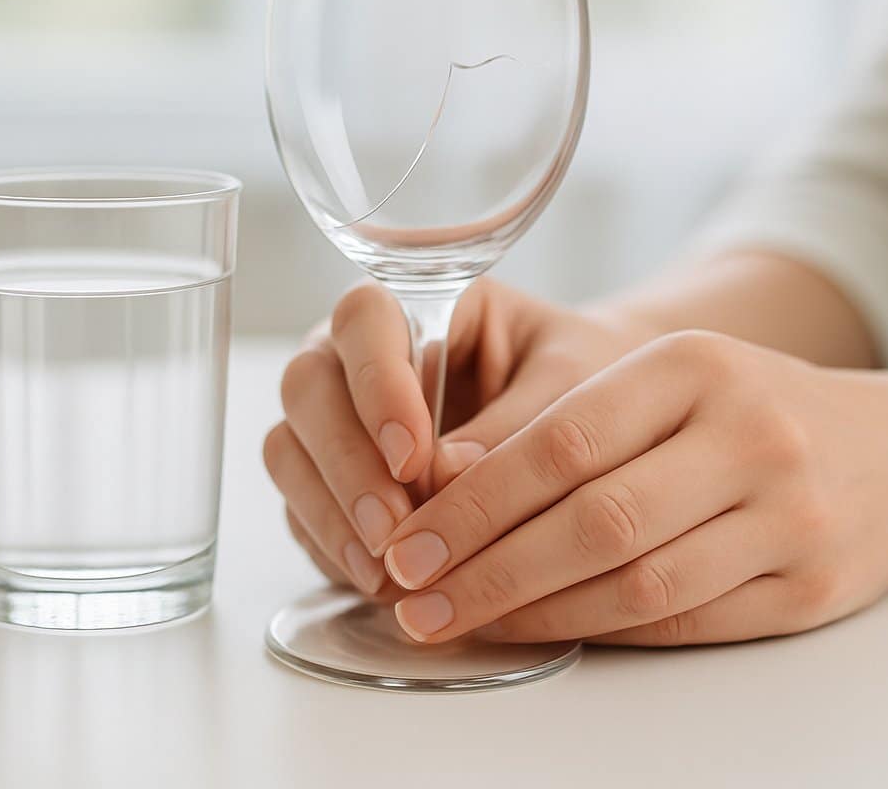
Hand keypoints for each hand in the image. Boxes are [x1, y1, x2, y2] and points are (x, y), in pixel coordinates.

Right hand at [264, 279, 656, 595]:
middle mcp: (357, 354)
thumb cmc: (590, 383)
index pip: (364, 321)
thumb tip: (446, 478)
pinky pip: (300, 507)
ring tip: (387, 571)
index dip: (375, 385)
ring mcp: (335, 416)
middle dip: (346, 463)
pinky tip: (377, 583)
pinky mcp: (329, 478)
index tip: (411, 454)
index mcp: (418, 304)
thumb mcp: (576, 388)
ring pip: (289, 450)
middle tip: (393, 528)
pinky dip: (331, 546)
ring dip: (330, 511)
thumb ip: (515, 425)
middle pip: (308, 387)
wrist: (598, 427)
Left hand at [382, 330, 887, 645]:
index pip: (561, 442)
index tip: (408, 541)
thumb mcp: (658, 380)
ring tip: (456, 622)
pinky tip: (536, 632)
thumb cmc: (735, 409)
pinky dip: (597, 632)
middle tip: (413, 597)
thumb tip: (435, 484)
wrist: (887, 449)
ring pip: (637, 582)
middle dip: (487, 568)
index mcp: (692, 366)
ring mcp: (789, 516)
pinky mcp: (809, 588)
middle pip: (595, 520)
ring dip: (532, 613)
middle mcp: (748, 435)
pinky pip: (683, 621)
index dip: (473, 502)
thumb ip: (557, 420)